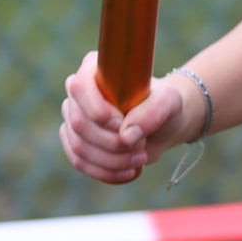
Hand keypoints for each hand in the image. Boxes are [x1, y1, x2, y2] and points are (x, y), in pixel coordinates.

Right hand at [59, 51, 193, 183]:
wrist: (162, 123)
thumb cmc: (163, 104)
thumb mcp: (168, 102)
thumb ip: (152, 112)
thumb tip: (125, 136)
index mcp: (95, 68)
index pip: (80, 87)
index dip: (97, 110)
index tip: (121, 124)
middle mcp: (78, 92)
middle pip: (79, 123)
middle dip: (111, 142)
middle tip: (141, 146)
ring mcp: (73, 118)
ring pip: (79, 146)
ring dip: (111, 160)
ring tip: (140, 159)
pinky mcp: (75, 142)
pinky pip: (80, 162)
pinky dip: (105, 172)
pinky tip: (129, 172)